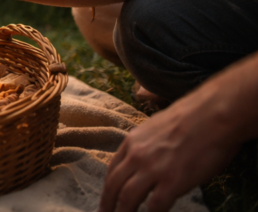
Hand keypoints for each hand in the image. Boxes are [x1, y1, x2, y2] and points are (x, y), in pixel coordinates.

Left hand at [100, 86, 240, 211]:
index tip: (106, 199)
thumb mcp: (155, 126)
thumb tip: (147, 157)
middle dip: (108, 203)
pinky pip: (155, 206)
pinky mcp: (172, 182)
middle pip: (114, 185)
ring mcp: (153, 169)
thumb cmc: (191, 118)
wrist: (211, 116)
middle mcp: (136, 155)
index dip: (108, 187)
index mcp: (132, 141)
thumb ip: (146, 144)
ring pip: (128, 197)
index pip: (113, 169)